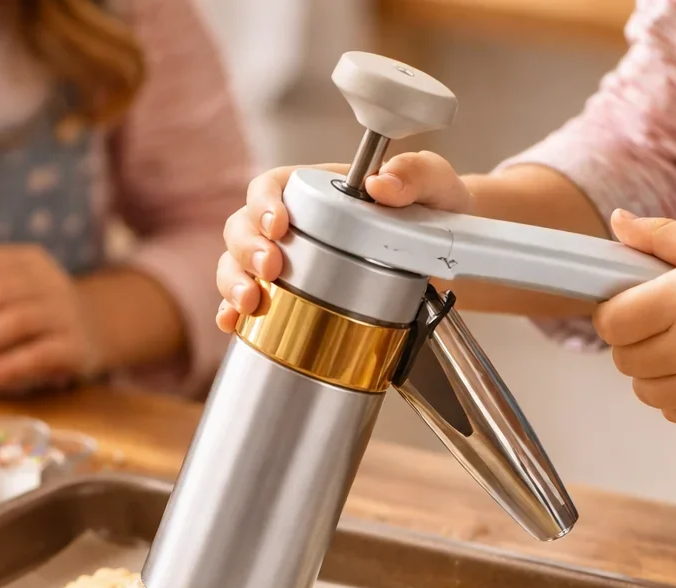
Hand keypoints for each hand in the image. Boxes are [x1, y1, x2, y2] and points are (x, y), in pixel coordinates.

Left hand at [0, 244, 99, 393]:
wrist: (95, 329)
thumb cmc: (38, 305)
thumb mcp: (16, 280)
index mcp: (33, 261)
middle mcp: (53, 282)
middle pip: (0, 290)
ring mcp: (67, 315)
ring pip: (18, 320)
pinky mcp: (77, 348)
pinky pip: (38, 354)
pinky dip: (7, 364)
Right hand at [216, 152, 474, 332]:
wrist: (441, 257)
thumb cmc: (432, 211)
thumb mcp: (434, 184)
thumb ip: (415, 174)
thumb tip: (381, 184)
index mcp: (315, 190)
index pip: (271, 187)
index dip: (263, 203)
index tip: (278, 224)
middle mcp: (293, 224)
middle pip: (243, 227)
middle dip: (247, 249)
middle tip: (270, 269)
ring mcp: (287, 262)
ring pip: (237, 264)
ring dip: (234, 282)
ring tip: (250, 303)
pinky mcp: (290, 296)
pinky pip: (251, 301)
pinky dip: (235, 313)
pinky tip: (235, 324)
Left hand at [594, 211, 675, 431]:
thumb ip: (664, 237)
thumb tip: (618, 221)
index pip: (612, 322)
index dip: (615, 314)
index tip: (632, 307)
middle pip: (624, 359)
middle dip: (636, 342)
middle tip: (667, 326)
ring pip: (644, 390)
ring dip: (655, 372)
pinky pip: (673, 413)